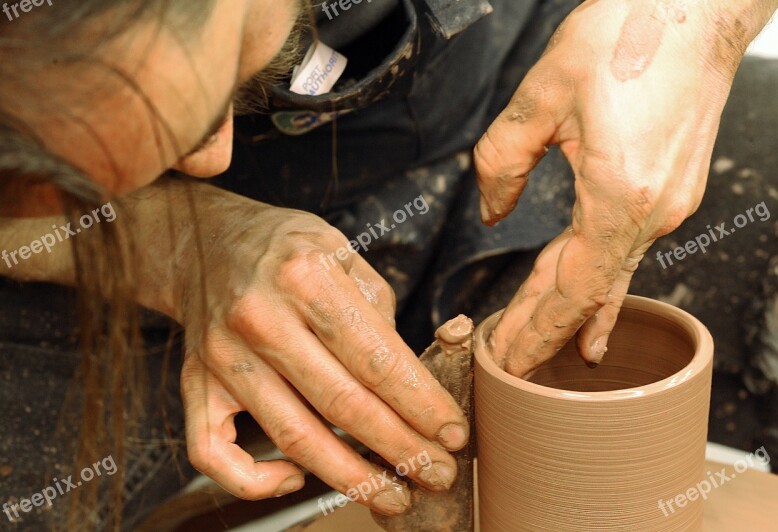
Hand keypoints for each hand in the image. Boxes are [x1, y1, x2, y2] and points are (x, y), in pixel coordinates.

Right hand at [176, 187, 467, 513]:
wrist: (206, 241)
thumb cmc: (287, 249)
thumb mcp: (343, 253)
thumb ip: (378, 313)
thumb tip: (406, 382)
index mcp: (306, 276)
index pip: (376, 357)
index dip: (422, 404)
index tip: (454, 433)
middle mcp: (259, 316)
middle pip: (343, 403)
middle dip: (401, 448)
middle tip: (439, 474)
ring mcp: (222, 355)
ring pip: (293, 436)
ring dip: (352, 477)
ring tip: (395, 496)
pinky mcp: (195, 382)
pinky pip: (213, 452)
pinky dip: (257, 482)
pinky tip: (298, 478)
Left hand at [473, 0, 771, 376]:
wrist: (696, 6)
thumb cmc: (628, 36)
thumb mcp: (541, 95)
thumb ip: (503, 161)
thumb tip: (491, 209)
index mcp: (620, 197)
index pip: (570, 290)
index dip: (535, 330)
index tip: (507, 360)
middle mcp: (653, 213)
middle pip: (588, 292)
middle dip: (546, 330)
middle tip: (511, 365)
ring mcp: (669, 204)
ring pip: (607, 272)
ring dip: (570, 308)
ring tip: (542, 346)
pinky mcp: (671, 189)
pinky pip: (625, 248)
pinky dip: (599, 279)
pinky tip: (594, 307)